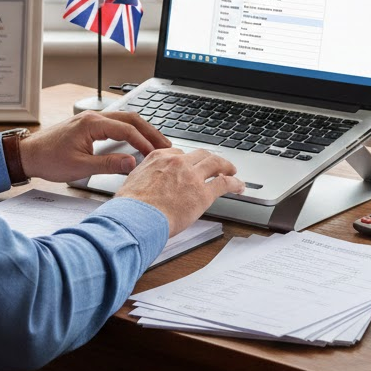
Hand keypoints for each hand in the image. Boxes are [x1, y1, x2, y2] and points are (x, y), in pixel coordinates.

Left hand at [18, 110, 170, 182]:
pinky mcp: (89, 125)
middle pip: (130, 119)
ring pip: (124, 119)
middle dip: (150, 132)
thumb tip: (132, 163)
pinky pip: (116, 124)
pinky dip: (130, 131)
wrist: (28, 154)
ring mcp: (92, 119)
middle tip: (166, 146)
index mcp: (92, 124)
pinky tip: (137, 141)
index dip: (144, 143)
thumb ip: (108, 164)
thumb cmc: (49, 160)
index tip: (156, 155)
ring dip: (142, 130)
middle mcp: (93, 117)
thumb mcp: (80, 167)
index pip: (127, 130)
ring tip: (156, 144)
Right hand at [115, 148, 243, 236]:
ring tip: (232, 171)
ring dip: (226, 166)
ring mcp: (191, 176)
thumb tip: (144, 186)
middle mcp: (177, 162)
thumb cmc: (130, 206)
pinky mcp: (203, 193)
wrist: (135, 217)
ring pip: (215, 164)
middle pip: (200, 154)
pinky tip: (239, 186)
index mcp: (159, 158)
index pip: (178, 153)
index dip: (188, 160)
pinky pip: (224, 183)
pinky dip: (235, 183)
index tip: (191, 165)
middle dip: (210, 159)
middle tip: (216, 164)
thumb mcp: (132, 182)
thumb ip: (143, 178)